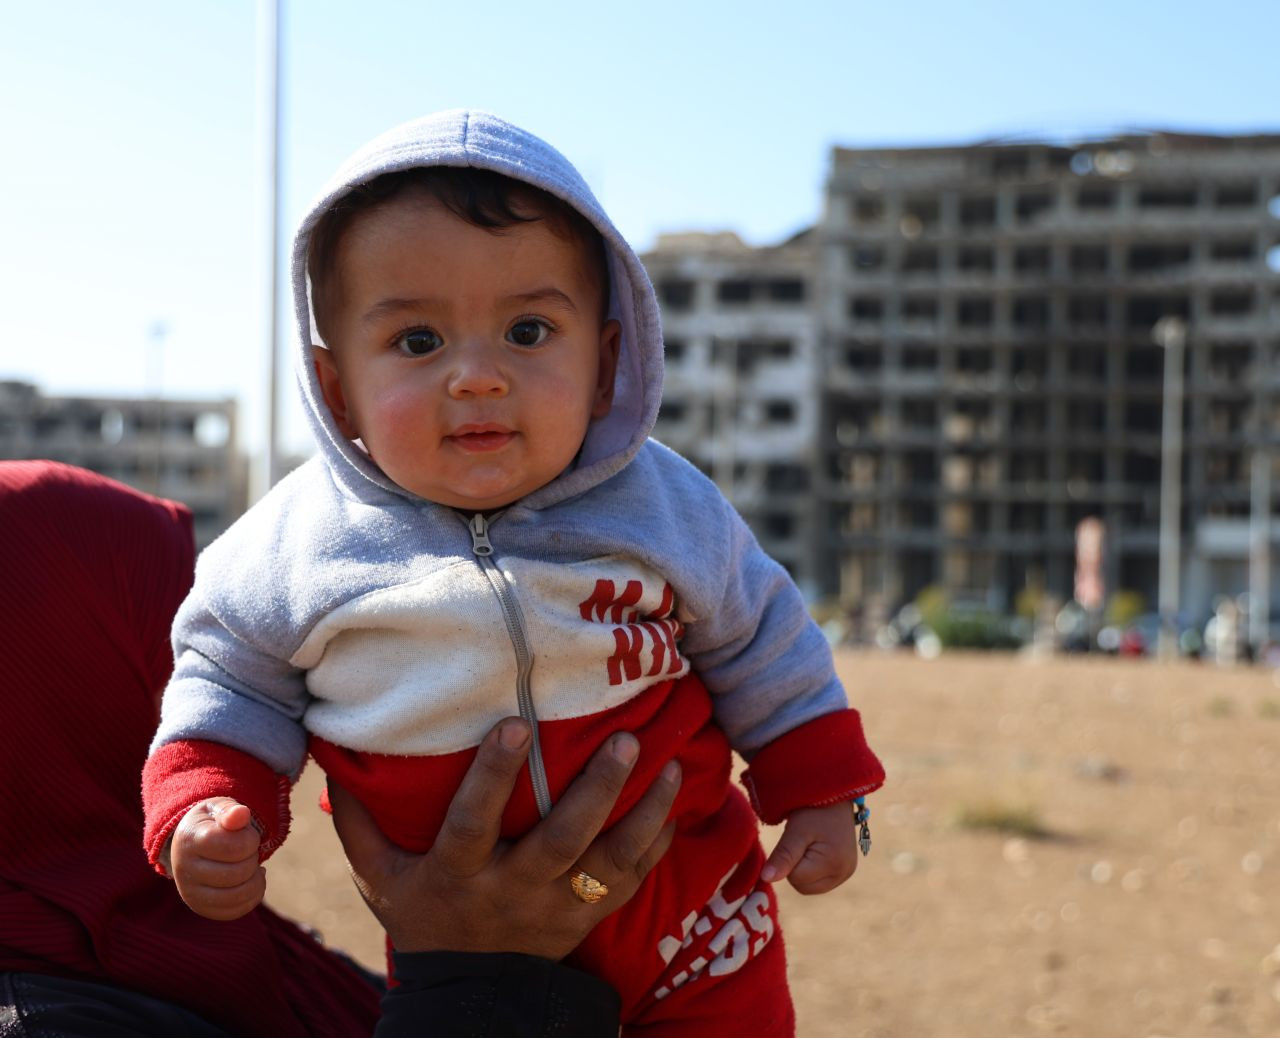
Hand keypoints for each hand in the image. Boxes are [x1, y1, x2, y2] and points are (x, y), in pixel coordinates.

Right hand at [168, 797, 265, 919]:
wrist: (191, 844)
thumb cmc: (212, 823)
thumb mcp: (218, 809)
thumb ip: (231, 811)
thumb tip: (241, 814)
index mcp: (189, 840)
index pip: (233, 847)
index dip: (250, 840)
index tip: (246, 834)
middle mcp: (184, 870)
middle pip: (237, 873)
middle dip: (252, 859)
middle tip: (247, 851)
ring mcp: (190, 893)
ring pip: (237, 896)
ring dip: (255, 879)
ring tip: (251, 866)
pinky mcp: (200, 908)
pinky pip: (234, 912)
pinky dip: (253, 897)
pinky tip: (252, 881)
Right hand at [328, 717, 680, 958]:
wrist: (468, 995)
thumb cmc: (421, 916)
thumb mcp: (378, 877)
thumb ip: (359, 820)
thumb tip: (334, 750)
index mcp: (458, 874)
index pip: (473, 823)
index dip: (493, 775)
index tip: (515, 724)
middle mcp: (512, 890)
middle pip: (560, 841)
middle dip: (595, 791)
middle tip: (625, 741)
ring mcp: (556, 908)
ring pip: (608, 862)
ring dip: (644, 813)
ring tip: (671, 765)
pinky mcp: (587, 919)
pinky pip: (631, 883)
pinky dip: (657, 845)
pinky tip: (676, 804)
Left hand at [760, 802, 858, 894]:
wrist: (834, 794)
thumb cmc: (814, 809)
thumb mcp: (796, 830)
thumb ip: (783, 856)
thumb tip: (766, 879)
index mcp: (834, 864)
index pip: (795, 879)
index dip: (788, 860)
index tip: (795, 838)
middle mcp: (844, 873)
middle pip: (803, 887)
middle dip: (795, 868)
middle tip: (801, 841)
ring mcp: (846, 873)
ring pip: (809, 886)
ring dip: (802, 869)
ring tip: (808, 843)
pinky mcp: (845, 870)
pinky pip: (818, 881)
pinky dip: (811, 869)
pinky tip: (814, 850)